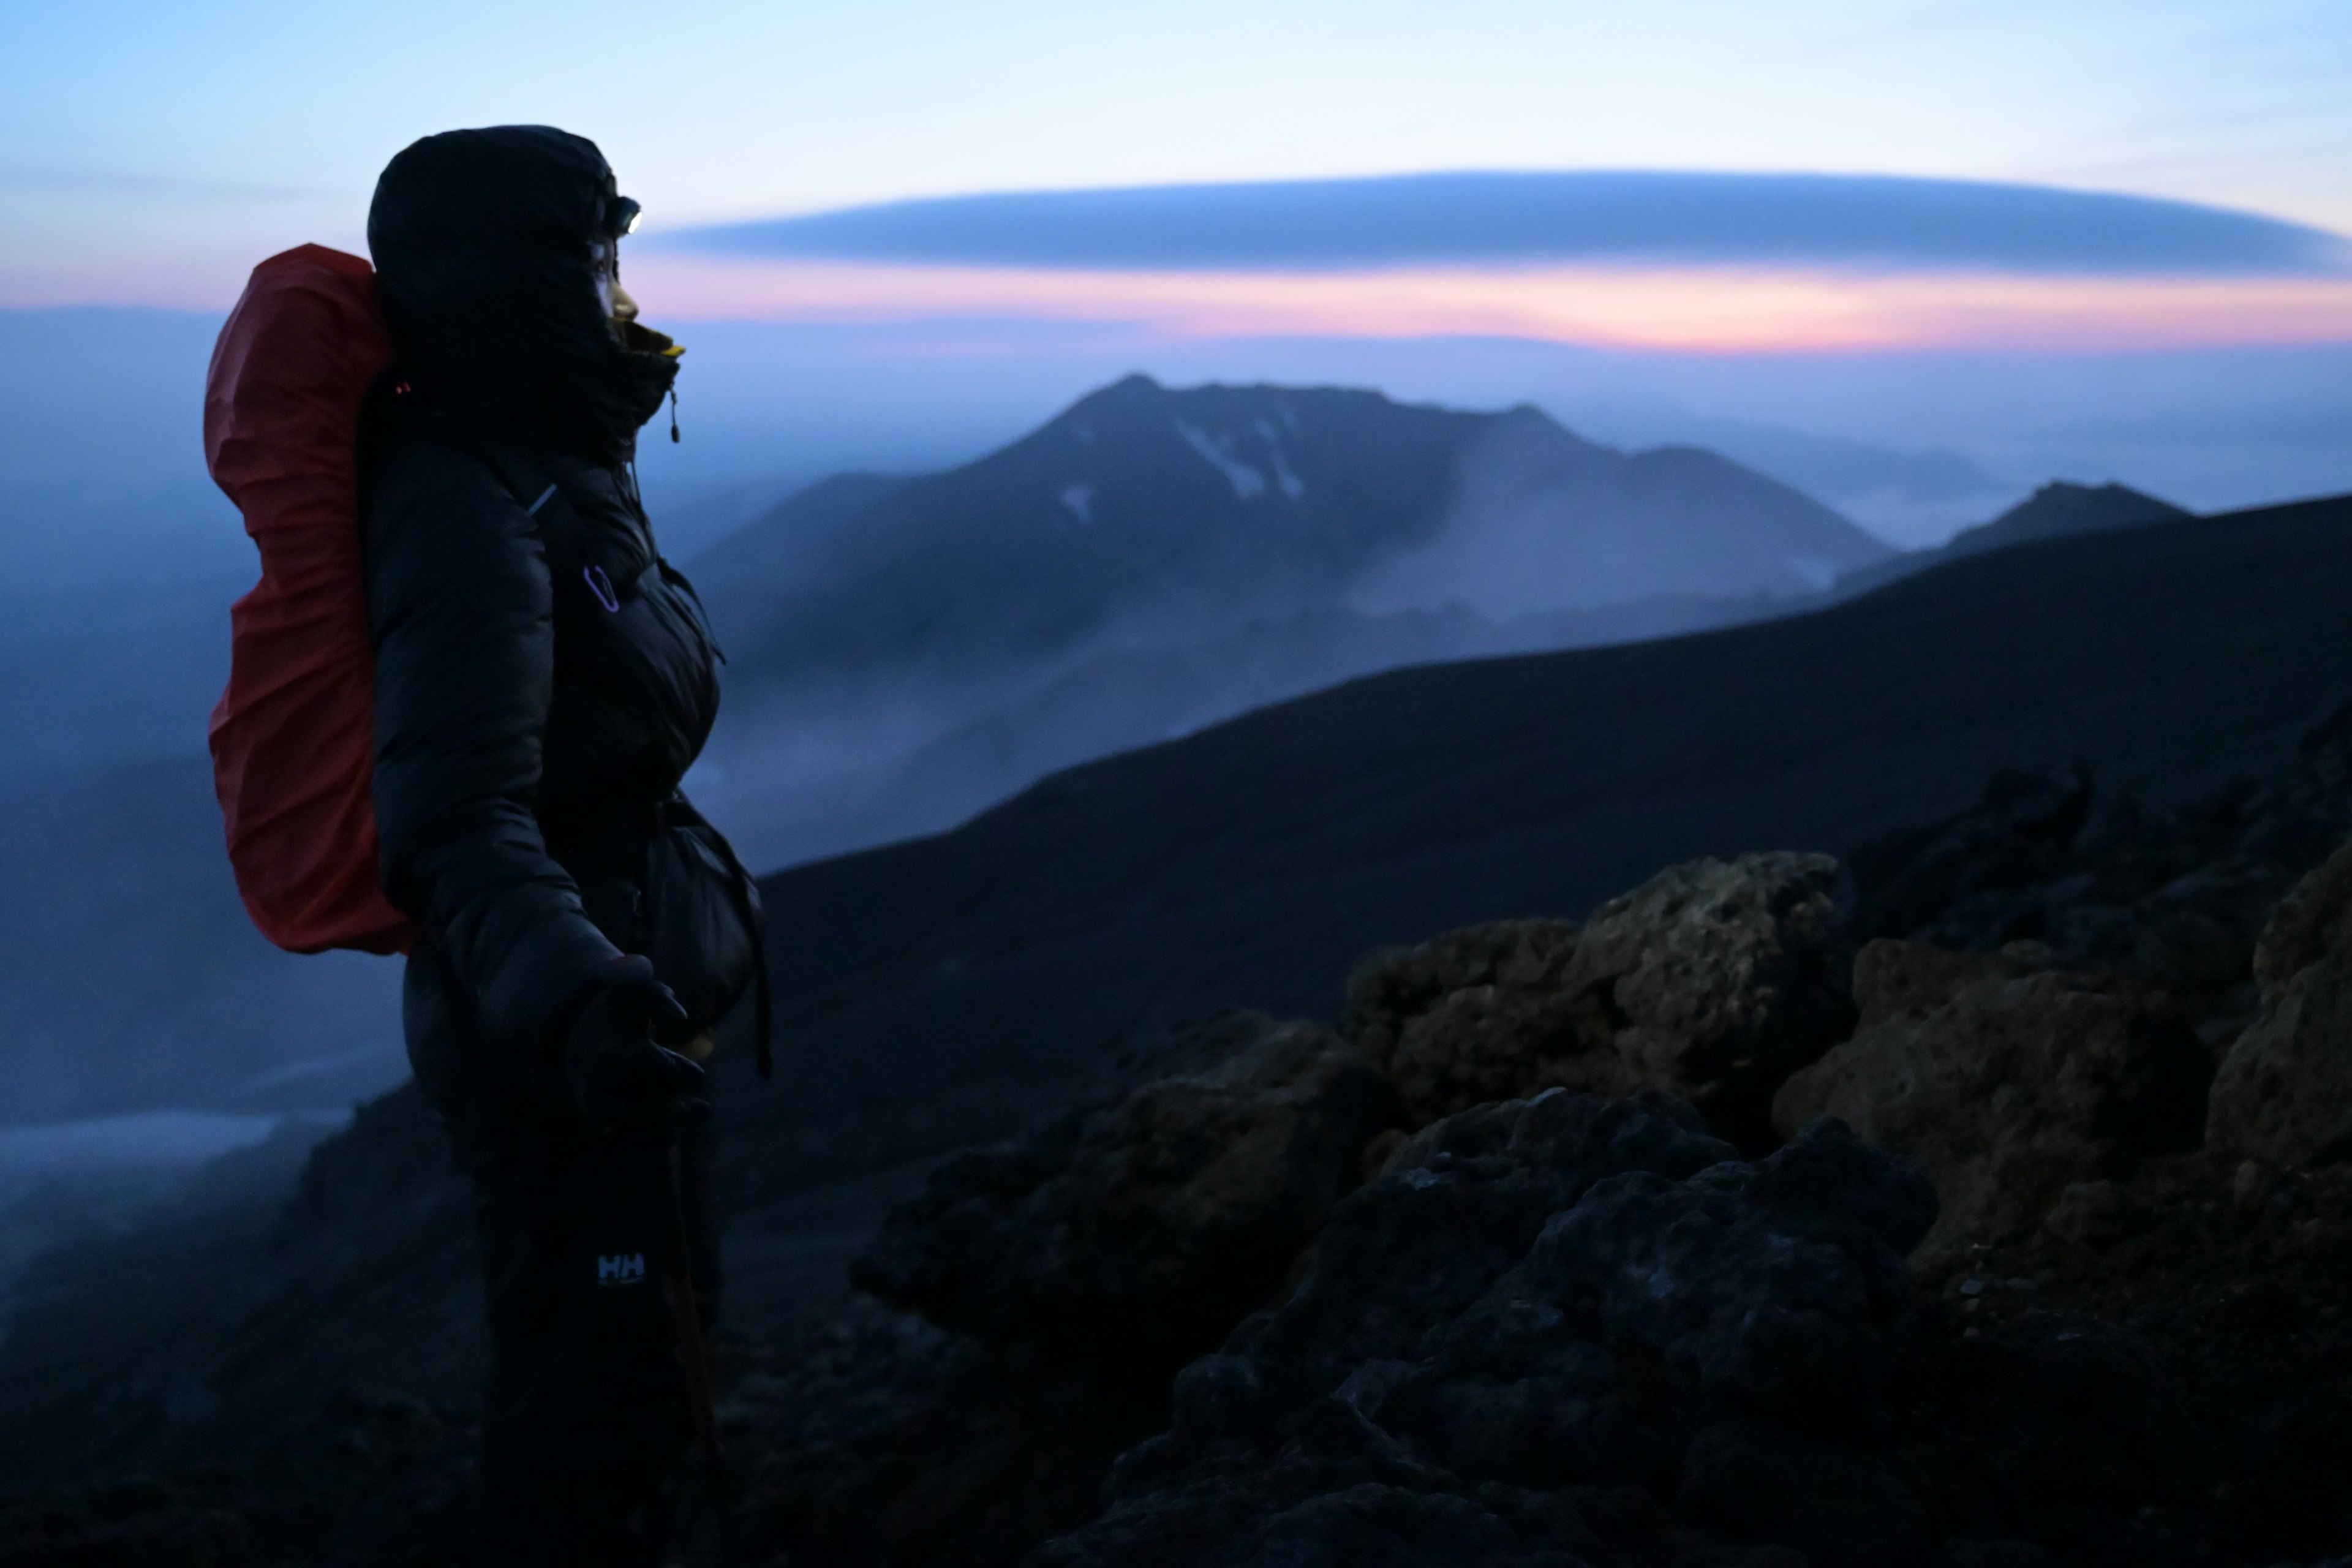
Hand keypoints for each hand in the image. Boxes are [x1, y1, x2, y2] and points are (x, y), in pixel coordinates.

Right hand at [564, 955, 705, 1132]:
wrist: (584, 1033)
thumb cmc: (625, 1011)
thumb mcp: (642, 992)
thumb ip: (662, 999)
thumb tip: (680, 1020)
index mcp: (611, 1044)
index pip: (637, 1063)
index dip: (669, 1072)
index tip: (698, 1077)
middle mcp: (600, 1076)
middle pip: (630, 1101)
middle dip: (670, 1109)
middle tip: (705, 1108)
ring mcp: (597, 1097)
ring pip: (626, 1121)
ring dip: (663, 1125)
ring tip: (699, 1116)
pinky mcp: (601, 1114)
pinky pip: (620, 1134)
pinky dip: (645, 1140)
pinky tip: (672, 1135)